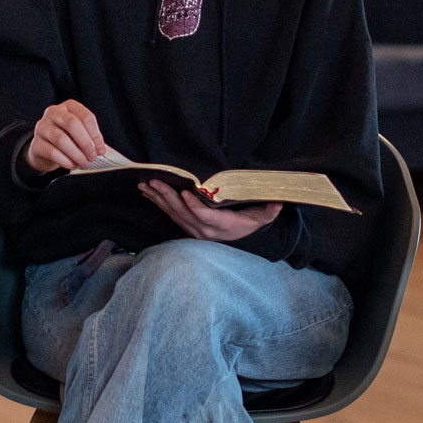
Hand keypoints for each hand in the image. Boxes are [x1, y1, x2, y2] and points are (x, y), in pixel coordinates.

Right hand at [24, 100, 108, 172]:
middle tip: (92, 156)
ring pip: (61, 139)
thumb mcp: (79, 133)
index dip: (95, 135)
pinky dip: (65, 161)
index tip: (101, 150)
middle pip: (72, 124)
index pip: (85, 117)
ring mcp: (42, 127)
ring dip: (76, 154)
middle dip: (85, 143)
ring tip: (84, 163)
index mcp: (68, 107)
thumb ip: (90, 138)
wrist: (44, 150)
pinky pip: (52, 152)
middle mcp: (53, 113)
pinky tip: (72, 165)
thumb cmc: (66, 139)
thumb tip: (100, 150)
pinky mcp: (36, 144)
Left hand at [139, 180, 281, 241]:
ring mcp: (192, 229)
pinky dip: (158, 202)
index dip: (194, 206)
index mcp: (221, 225)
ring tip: (145, 184)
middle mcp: (203, 229)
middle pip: (182, 212)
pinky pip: (170, 214)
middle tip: (154, 182)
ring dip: (158, 198)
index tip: (185, 192)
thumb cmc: (248, 224)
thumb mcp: (259, 219)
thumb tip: (278, 204)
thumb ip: (267, 212)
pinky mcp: (186, 226)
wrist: (238, 239)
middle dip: (167, 196)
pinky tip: (148, 192)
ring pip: (172, 212)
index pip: (205, 216)